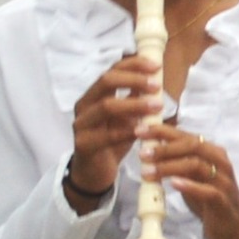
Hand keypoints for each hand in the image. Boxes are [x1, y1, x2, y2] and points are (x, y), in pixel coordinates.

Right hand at [66, 55, 161, 206]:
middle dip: (134, 79)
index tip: (156, 66)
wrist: (95, 173)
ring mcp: (81, 124)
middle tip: (157, 85)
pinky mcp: (84, 144)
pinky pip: (107, 135)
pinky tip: (144, 130)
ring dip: (135, 104)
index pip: (111, 70)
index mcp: (94, 95)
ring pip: (106, 106)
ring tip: (157, 106)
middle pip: (106, 82)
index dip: (133, 65)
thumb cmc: (112, 140)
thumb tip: (155, 77)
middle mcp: (84, 105)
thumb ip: (135, 98)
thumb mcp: (127, 116)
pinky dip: (127, 130)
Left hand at [139, 125, 238, 238]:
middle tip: (142, 154)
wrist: (232, 223)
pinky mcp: (223, 200)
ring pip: (197, 165)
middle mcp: (219, 161)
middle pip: (193, 146)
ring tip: (148, 172)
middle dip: (165, 147)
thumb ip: (177, 161)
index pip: (186, 135)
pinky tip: (174, 184)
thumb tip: (149, 148)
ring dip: (169, 166)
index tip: (140, 131)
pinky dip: (190, 185)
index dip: (162, 131)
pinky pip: (207, 191)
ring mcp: (223, 180)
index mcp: (211, 151)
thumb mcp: (192, 175)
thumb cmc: (208, 196)